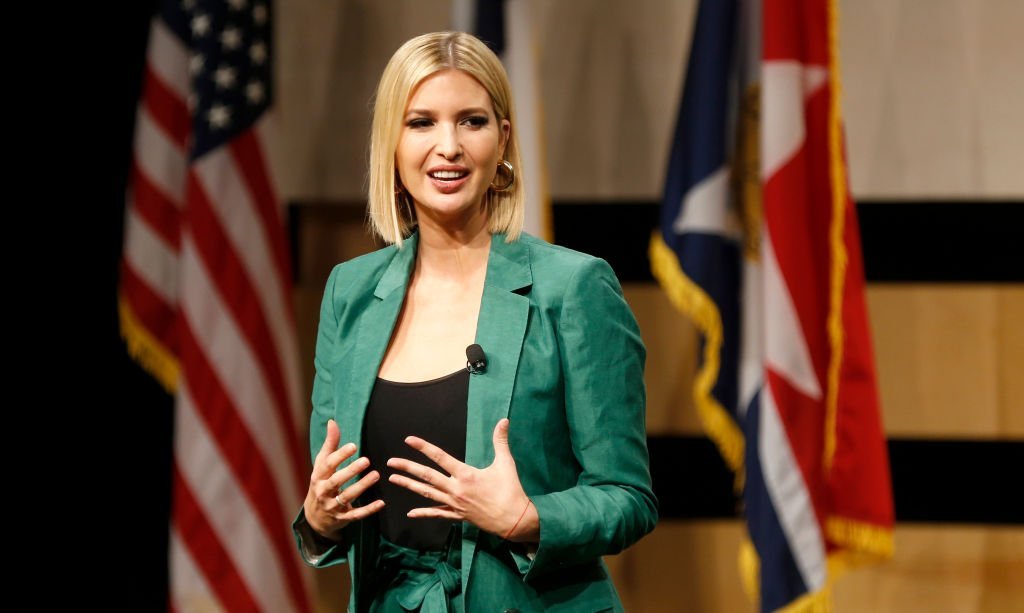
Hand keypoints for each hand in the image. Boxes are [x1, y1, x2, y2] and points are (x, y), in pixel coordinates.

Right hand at [303, 419, 384, 539]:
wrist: (314, 516)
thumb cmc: (321, 483)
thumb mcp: (321, 465)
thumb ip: (330, 444)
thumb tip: (332, 422)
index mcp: (318, 476)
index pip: (328, 465)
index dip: (340, 455)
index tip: (354, 446)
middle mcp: (323, 491)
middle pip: (336, 481)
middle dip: (351, 471)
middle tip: (367, 460)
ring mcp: (332, 506)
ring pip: (347, 497)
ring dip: (362, 486)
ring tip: (376, 475)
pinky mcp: (343, 518)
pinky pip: (356, 514)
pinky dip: (368, 510)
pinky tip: (381, 502)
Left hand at [387, 418, 538, 541]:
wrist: (514, 521)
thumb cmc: (511, 491)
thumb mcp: (506, 463)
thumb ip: (501, 441)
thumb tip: (504, 420)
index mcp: (466, 475)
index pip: (440, 457)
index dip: (423, 447)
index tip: (409, 440)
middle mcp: (456, 489)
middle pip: (426, 476)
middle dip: (407, 468)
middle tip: (390, 462)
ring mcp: (454, 504)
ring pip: (427, 494)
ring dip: (409, 486)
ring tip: (393, 479)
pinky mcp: (458, 516)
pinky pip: (437, 513)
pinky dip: (423, 512)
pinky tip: (410, 513)